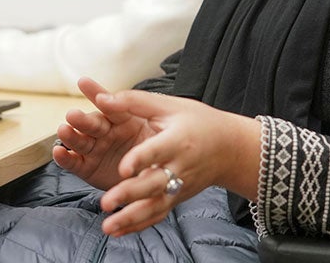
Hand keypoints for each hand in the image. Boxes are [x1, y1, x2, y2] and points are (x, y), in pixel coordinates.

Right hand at [52, 78, 162, 191]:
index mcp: (121, 117)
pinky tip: (58, 151)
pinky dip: (64, 158)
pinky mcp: (87, 168)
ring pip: (79, 140)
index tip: (84, 82)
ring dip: (69, 135)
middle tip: (73, 115)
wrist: (157, 178)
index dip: (96, 93)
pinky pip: (73, 162)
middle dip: (81, 118)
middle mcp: (105, 131)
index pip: (108, 103)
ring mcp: (94, 149)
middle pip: (91, 123)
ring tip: (63, 130)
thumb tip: (123, 99)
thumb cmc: (156, 149)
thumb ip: (140, 114)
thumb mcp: (156, 129)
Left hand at [64, 84, 262, 236]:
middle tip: (105, 202)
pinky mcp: (177, 198)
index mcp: (177, 140)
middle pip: (154, 184)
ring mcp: (179, 186)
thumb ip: (133, 102)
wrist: (229, 148)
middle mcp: (180, 167)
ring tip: (108, 226)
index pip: (157, 151)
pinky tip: (117, 231)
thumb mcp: (169, 105)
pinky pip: (157, 215)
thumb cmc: (197, 121)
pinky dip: (138, 225)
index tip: (123, 168)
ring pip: (155, 206)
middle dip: (130, 194)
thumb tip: (101, 98)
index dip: (141, 159)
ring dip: (131, 218)